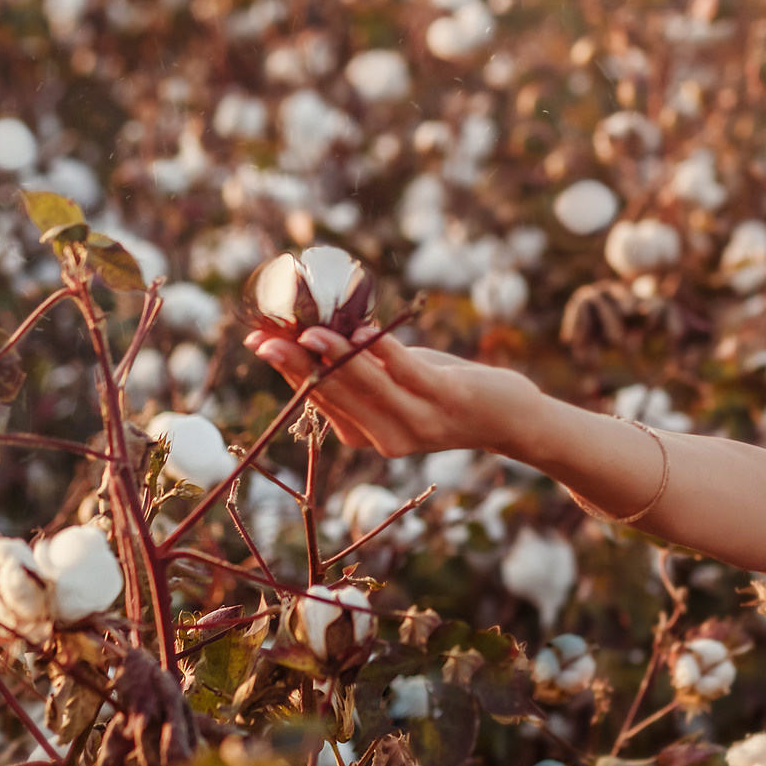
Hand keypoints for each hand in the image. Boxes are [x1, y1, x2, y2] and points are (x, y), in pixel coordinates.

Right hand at [248, 322, 538, 456]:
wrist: (507, 415)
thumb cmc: (444, 389)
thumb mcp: (397, 381)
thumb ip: (362, 367)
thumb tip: (316, 330)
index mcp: (365, 433)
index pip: (318, 398)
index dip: (287, 370)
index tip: (258, 341)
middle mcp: (384, 436)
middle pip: (333, 393)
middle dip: (297, 364)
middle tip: (268, 337)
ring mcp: (415, 421)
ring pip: (365, 384)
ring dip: (336, 356)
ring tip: (310, 332)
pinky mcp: (444, 399)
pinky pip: (407, 372)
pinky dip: (384, 350)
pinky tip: (366, 329)